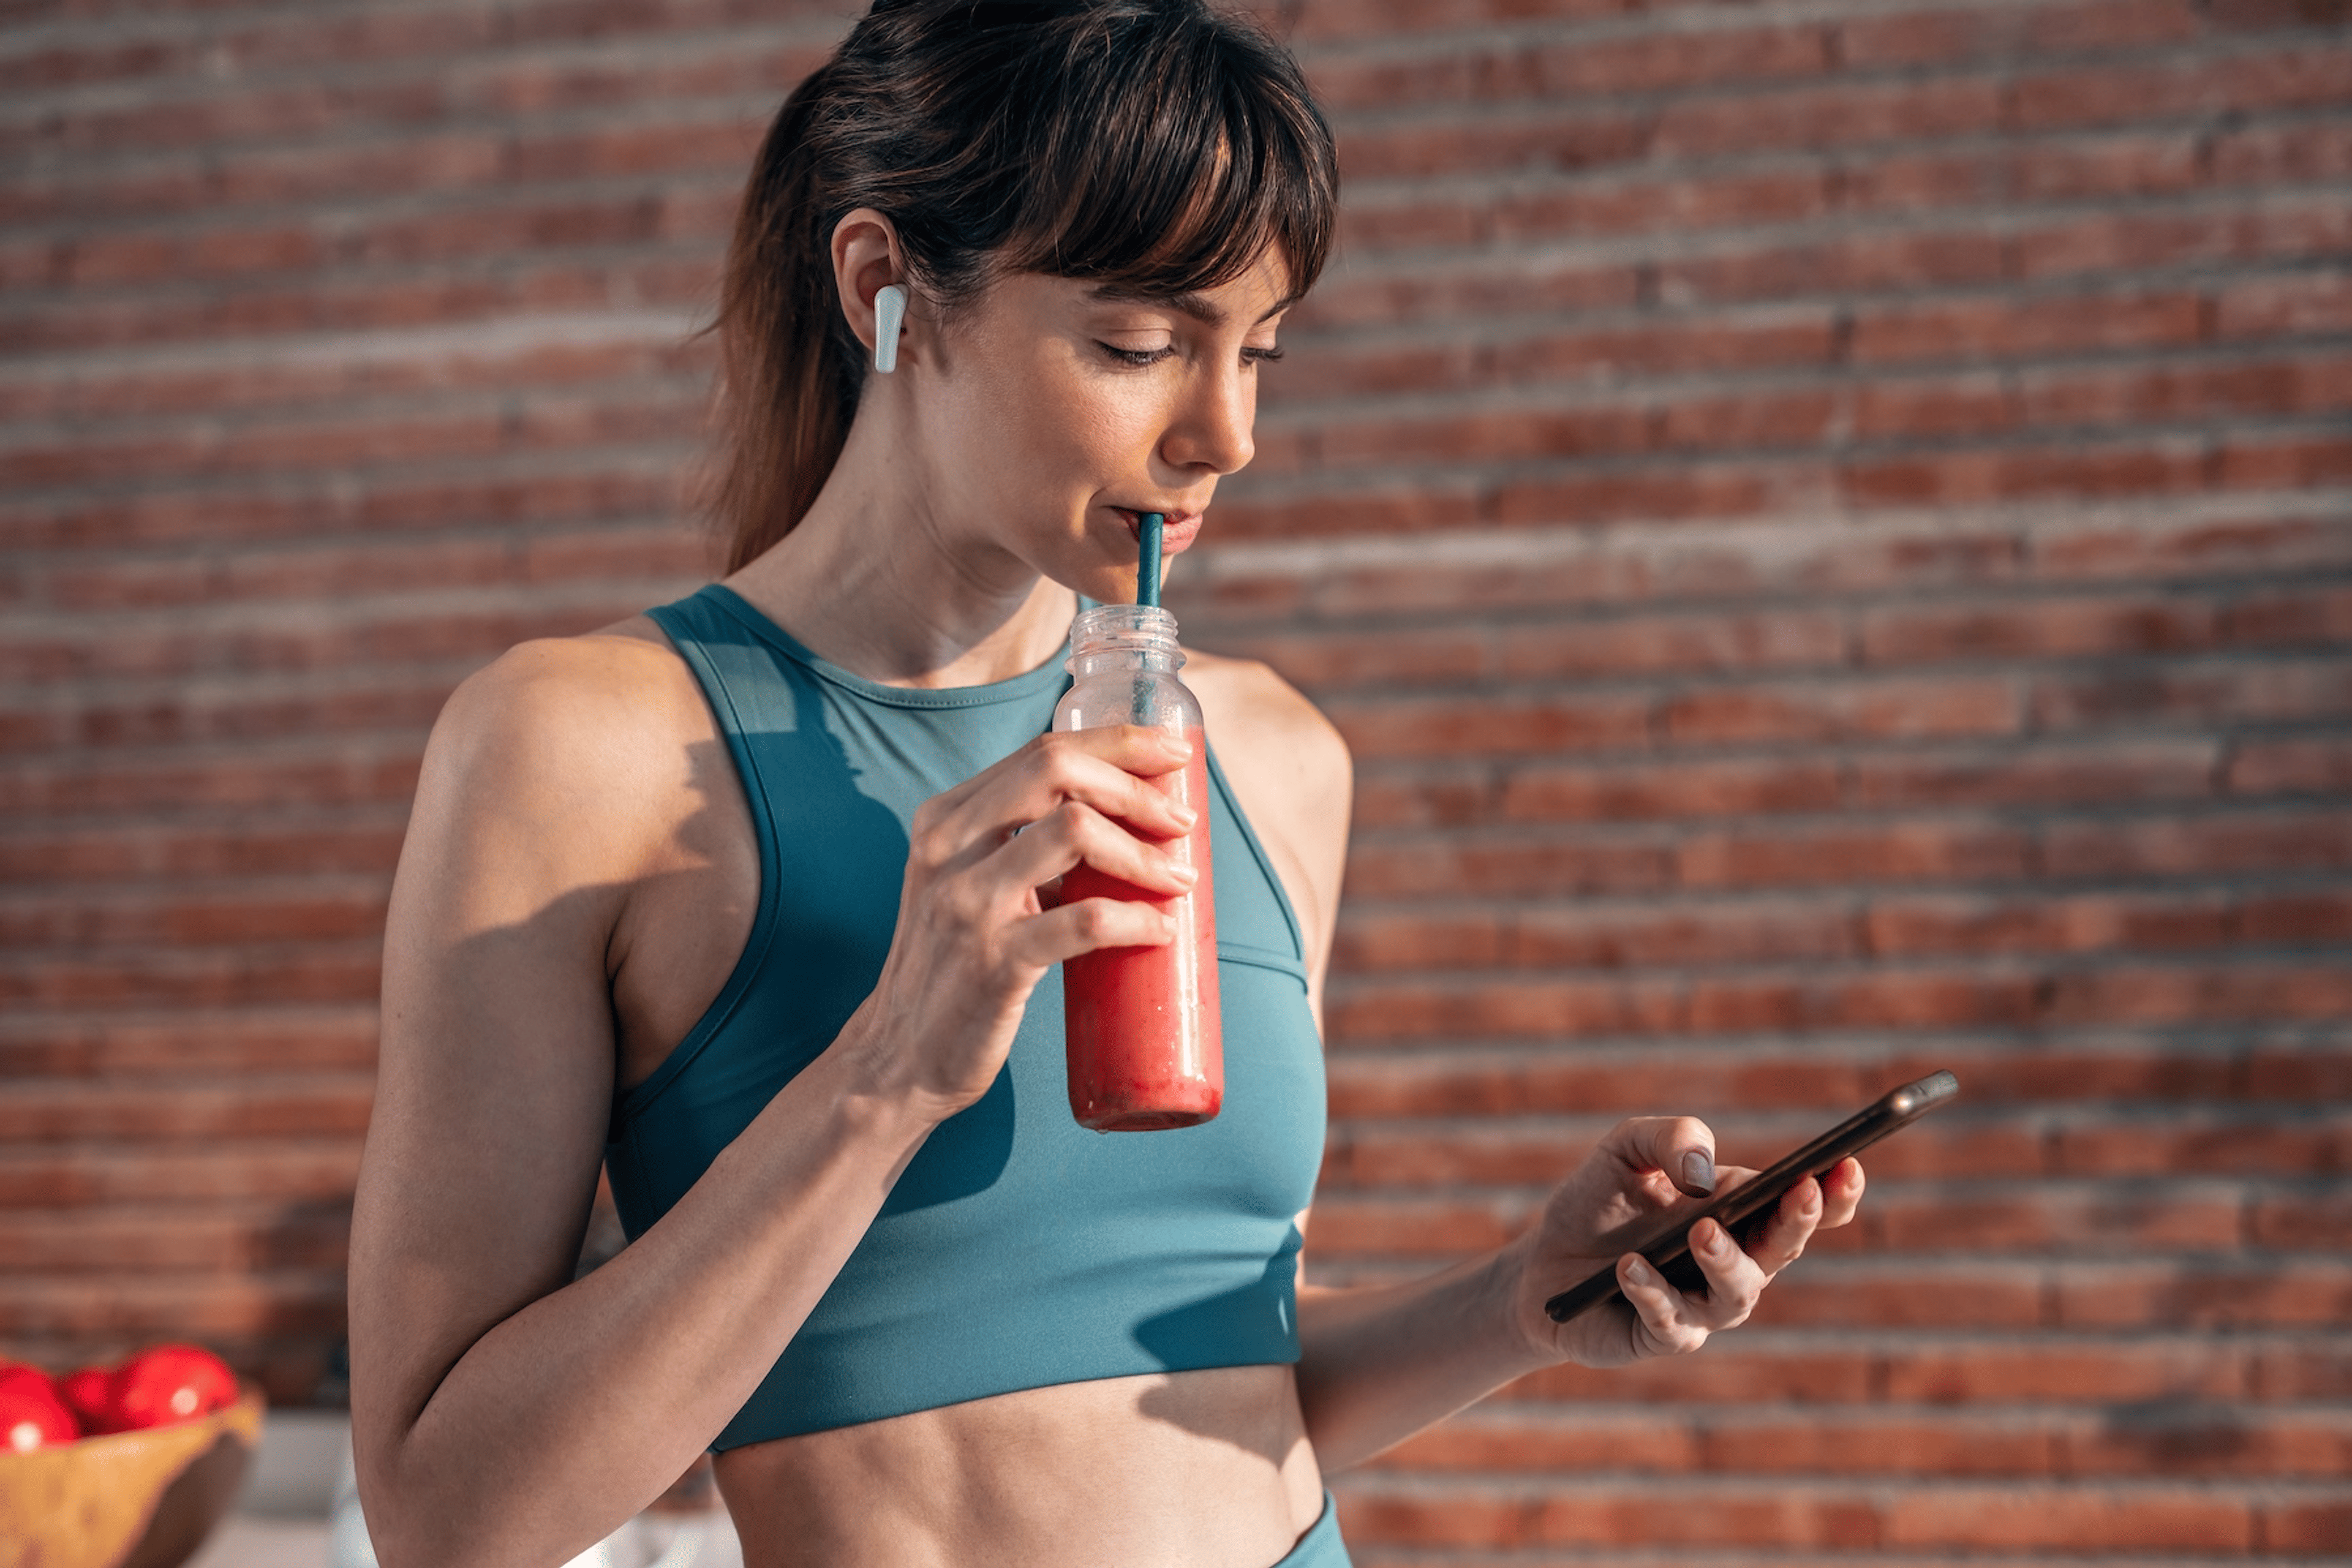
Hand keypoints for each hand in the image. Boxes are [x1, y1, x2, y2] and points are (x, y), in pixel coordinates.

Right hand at [839, 726, 1199, 1118]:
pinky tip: (1160, 929)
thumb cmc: (951, 970)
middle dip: (1135, 787)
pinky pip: (1085, 921)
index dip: (1117, 743)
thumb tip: (1119, 825)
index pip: (1041, 752)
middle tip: (1183, 822)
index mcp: (944, 820)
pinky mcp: (994, 963)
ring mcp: (968, 904)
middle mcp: (948, 849)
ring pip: (1075, 832)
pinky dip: (1136, 918)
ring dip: (1143, 852)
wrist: (897, 1059)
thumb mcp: (964, 888)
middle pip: (1057, 772)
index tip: (1172, 754)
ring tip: (1180, 879)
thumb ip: (1016, 848)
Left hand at [1501, 1117, 1865, 1369]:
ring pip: (1737, 1294)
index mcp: (1739, 1211)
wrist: (1541, 1261)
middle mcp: (1734, 1261)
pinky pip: (1669, 1320)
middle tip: (1801, 1191)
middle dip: (1799, 1221)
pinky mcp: (1661, 1336)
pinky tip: (1629, 1268)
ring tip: (1701, 1232)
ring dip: (1726, 1262)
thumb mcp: (1626, 1148)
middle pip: (1784, 1248)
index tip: (1848, 1164)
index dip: (1834, 1191)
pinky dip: (1651, 1291)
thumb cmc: (1597, 1201)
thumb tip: (1701, 1176)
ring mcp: (1702, 1305)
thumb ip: (1671, 1138)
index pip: (1804, 1205)